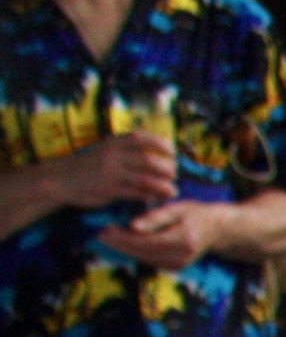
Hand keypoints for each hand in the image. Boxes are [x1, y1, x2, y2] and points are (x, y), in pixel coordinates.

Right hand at [53, 129, 175, 209]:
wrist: (61, 179)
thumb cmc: (89, 165)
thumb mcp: (105, 149)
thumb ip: (126, 149)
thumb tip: (156, 152)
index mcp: (113, 142)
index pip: (141, 139)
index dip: (161, 144)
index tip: (172, 152)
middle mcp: (112, 156)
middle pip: (149, 161)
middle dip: (167, 169)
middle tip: (173, 175)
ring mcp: (110, 173)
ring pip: (146, 179)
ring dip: (163, 186)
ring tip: (172, 190)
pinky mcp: (109, 190)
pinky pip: (136, 194)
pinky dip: (149, 196)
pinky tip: (155, 198)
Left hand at [96, 196, 224, 268]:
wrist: (216, 230)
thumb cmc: (195, 214)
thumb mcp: (176, 209)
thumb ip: (155, 218)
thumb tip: (132, 227)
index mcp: (182, 240)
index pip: (145, 242)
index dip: (123, 238)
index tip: (106, 229)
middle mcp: (181, 257)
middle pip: (142, 253)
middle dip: (119, 245)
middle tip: (101, 234)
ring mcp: (179, 265)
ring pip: (144, 259)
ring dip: (125, 250)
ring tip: (109, 238)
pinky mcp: (175, 268)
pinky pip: (150, 261)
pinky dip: (136, 253)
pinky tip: (125, 244)